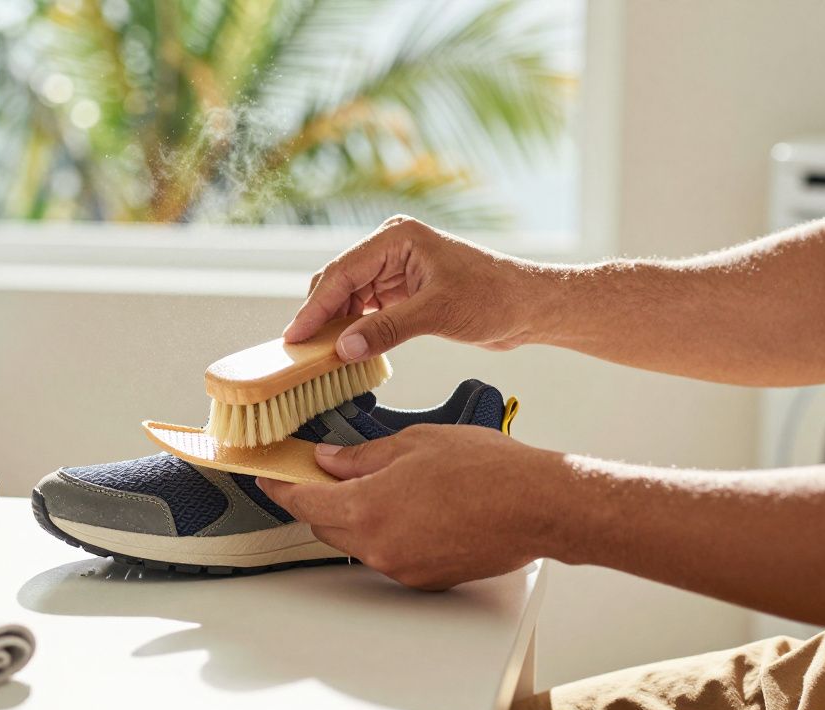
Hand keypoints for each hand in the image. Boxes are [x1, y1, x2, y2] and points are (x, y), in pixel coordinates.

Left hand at [257, 425, 563, 590]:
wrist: (539, 506)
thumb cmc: (487, 470)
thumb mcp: (413, 443)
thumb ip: (362, 456)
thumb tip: (329, 461)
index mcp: (367, 509)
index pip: (304, 501)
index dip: (280, 486)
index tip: (268, 476)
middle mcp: (378, 547)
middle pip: (325, 524)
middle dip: (318, 497)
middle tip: (322, 469)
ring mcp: (402, 568)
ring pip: (356, 540)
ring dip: (354, 514)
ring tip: (378, 482)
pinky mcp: (426, 579)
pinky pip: (388, 553)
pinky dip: (385, 530)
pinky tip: (408, 505)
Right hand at [283, 215, 557, 360]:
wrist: (529, 307)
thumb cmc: (494, 297)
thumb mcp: (437, 314)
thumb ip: (387, 330)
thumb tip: (345, 348)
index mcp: (396, 238)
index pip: (342, 272)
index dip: (315, 307)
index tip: (295, 336)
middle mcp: (390, 249)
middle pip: (338, 283)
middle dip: (320, 316)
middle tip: (300, 351)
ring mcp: (395, 271)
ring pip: (348, 299)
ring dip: (335, 326)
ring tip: (317, 355)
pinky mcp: (402, 292)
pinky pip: (365, 311)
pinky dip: (353, 330)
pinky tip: (345, 351)